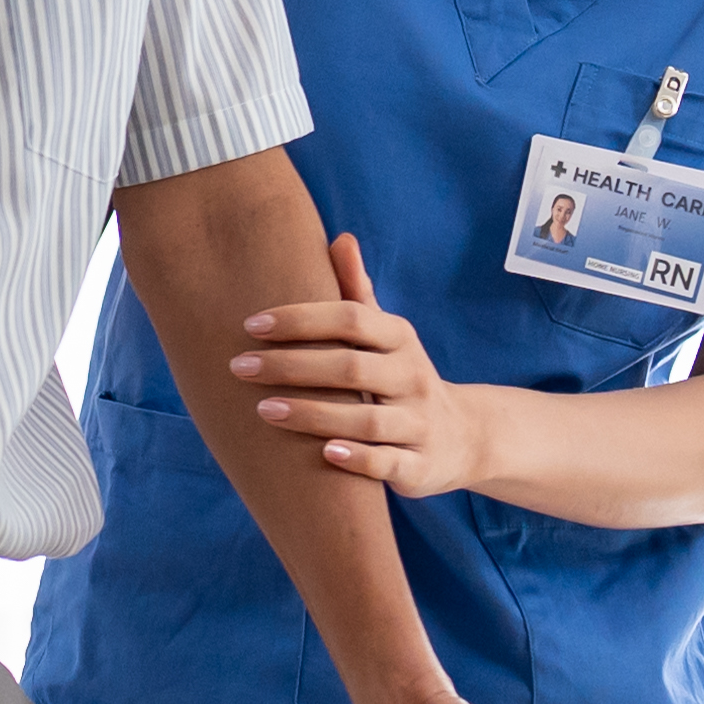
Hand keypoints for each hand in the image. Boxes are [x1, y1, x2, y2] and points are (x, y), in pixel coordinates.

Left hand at [236, 234, 501, 497]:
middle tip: (240, 367)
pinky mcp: (420, 465)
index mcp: (399, 338)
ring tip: (264, 410)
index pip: (351, 319)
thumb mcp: (388, 335)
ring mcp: (418, 423)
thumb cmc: (401, 376)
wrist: (463, 437)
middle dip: (292, 366)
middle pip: (351, 367)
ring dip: (313, 415)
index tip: (251, 324)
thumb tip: (341, 238)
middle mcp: (412, 377)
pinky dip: (358, 459)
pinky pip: (388, 463)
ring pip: (367, 420)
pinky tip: (322, 454)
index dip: (301, 319)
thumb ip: (359, 293)